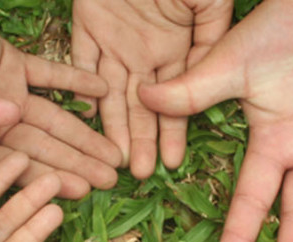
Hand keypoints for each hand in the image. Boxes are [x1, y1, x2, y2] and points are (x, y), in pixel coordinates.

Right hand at [0, 2, 123, 198]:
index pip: (16, 170)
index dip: (47, 180)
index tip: (81, 193)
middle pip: (43, 149)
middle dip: (78, 164)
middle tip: (113, 179)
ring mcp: (5, 96)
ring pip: (53, 118)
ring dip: (84, 133)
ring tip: (114, 152)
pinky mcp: (12, 64)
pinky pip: (50, 73)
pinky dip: (75, 79)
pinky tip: (103, 91)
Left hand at [72, 0, 231, 177]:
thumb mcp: (210, 3)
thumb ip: (212, 38)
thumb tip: (212, 77)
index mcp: (175, 47)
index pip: (174, 99)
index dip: (172, 131)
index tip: (172, 162)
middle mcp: (143, 51)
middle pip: (140, 106)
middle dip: (141, 140)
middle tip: (140, 173)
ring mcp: (114, 39)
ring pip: (110, 92)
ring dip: (112, 126)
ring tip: (117, 159)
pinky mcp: (88, 22)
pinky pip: (80, 59)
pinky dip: (82, 86)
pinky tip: (88, 115)